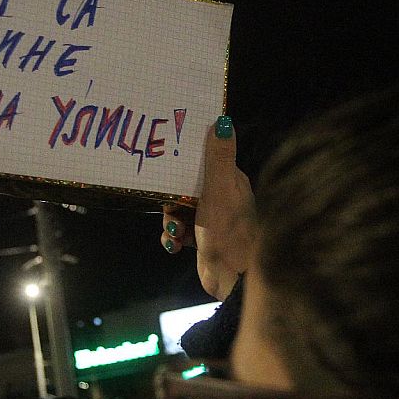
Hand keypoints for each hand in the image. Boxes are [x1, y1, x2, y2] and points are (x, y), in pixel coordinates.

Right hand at [161, 116, 254, 299]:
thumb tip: (223, 120)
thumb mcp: (220, 189)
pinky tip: (174, 244)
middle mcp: (224, 198)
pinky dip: (173, 237)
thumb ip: (219, 157)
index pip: (203, 161)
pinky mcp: (205, 241)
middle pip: (186, 186)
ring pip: (180, 210)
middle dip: (171, 197)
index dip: (184, 162)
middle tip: (169, 208)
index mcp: (231, 181)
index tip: (166, 164)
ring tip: (173, 231)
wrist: (233, 278)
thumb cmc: (227, 230)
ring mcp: (214, 221)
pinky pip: (181, 232)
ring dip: (171, 220)